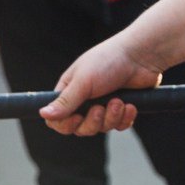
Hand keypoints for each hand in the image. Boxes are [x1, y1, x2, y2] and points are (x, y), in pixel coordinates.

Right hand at [42, 36, 164, 135]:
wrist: (141, 56)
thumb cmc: (109, 61)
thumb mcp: (83, 81)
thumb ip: (64, 101)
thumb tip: (43, 113)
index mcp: (70, 91)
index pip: (58, 119)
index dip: (65, 124)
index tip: (76, 118)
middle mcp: (85, 100)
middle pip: (80, 128)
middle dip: (93, 122)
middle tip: (100, 108)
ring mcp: (104, 105)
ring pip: (101, 128)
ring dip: (111, 117)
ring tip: (118, 101)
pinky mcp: (122, 109)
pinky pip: (119, 125)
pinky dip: (125, 118)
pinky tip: (130, 105)